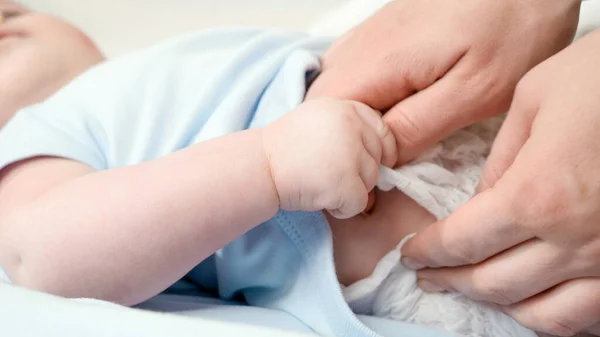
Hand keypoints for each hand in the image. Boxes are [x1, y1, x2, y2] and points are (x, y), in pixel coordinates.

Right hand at [261, 98, 396, 218]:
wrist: (259, 168)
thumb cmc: (285, 149)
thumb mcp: (318, 121)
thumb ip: (349, 129)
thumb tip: (386, 158)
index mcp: (346, 109)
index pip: (382, 129)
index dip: (380, 150)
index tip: (368, 162)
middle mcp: (352, 126)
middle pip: (378, 159)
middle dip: (360, 173)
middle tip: (329, 174)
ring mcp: (350, 154)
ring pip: (371, 182)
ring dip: (350, 190)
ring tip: (319, 183)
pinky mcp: (345, 182)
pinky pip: (359, 203)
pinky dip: (342, 208)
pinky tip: (319, 197)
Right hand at [306, 0, 579, 163]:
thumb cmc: (512, 27)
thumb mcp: (474, 91)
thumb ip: (418, 126)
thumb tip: (381, 158)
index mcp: (377, 63)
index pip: (323, 118)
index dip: (337, 155)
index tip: (367, 181)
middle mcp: (361, 46)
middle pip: (321, 105)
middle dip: (341, 141)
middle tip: (378, 166)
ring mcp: (368, 35)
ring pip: (333, 89)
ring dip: (351, 121)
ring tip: (386, 142)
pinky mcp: (382, 32)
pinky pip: (352, 72)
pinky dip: (361, 99)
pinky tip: (390, 110)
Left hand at [401, 29, 599, 335]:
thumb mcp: (535, 99)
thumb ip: (501, 160)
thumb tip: (480, 200)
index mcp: (538, 195)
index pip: (462, 242)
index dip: (428, 252)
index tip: (413, 253)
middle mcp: (575, 240)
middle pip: (494, 283)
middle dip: (451, 281)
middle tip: (429, 275)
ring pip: (542, 314)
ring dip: (498, 305)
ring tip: (473, 290)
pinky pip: (589, 315)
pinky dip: (552, 315)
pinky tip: (533, 301)